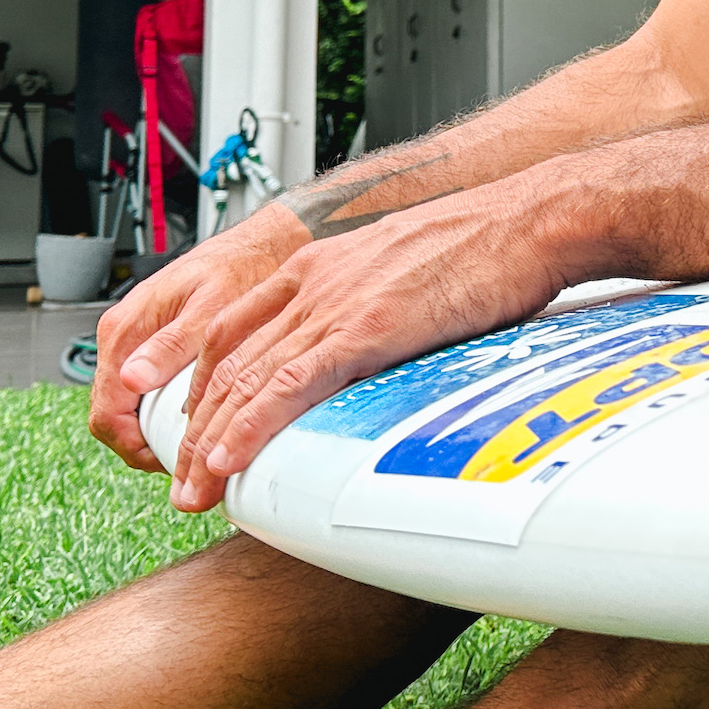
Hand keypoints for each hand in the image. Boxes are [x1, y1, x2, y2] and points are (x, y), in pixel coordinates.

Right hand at [85, 204, 308, 471]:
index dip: (134, 447)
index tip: (171, 461)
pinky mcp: (151, 345)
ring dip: (151, 431)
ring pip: (126, 408)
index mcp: (125, 330)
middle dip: (141, 445)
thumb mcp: (210, 306)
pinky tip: (192, 418)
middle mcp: (121, 337)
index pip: (107, 412)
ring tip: (194, 442)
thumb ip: (171, 343)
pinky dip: (159, 412)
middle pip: (111, 417)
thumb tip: (131, 379)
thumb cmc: (238, 267)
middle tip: (187, 459)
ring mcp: (134, 343)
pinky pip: (142, 392)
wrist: (258, 246)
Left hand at [122, 184, 577, 511]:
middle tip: (179, 476)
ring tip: (192, 488)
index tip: (191, 425)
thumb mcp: (405, 272)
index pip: (233, 329)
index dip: (202, 381)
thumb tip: (373, 353)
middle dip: (192, 425)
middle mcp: (313, 281)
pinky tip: (228, 459)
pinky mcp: (365, 328)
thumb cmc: (487, 247)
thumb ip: (373, 308)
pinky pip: (289, 384)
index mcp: (319, 266)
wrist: (529, 220)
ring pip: (245, 378)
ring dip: (209, 440)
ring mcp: (335, 303)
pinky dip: (249, 426)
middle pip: (225, 360)